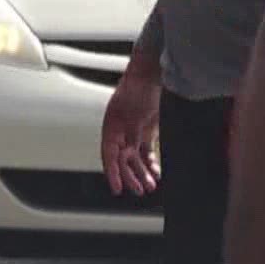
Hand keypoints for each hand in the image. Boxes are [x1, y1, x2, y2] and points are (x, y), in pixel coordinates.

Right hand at [101, 64, 160, 195]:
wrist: (152, 73)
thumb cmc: (138, 87)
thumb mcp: (134, 113)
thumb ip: (132, 134)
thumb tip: (130, 153)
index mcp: (111, 127)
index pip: (109, 155)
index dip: (112, 173)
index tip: (117, 188)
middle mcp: (120, 132)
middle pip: (122, 160)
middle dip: (130, 176)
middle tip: (138, 190)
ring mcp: (133, 131)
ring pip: (135, 158)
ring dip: (141, 172)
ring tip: (149, 186)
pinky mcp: (146, 130)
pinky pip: (146, 151)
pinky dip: (150, 162)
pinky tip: (156, 172)